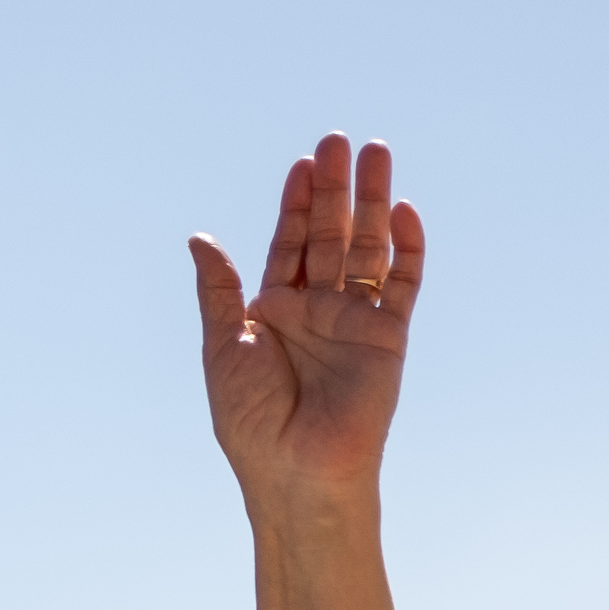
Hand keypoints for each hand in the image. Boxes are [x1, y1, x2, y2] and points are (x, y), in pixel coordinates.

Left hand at [191, 133, 423, 514]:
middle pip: (328, 236)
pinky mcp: (388, 337)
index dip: (295, 205)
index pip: (288, 246)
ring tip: (375, 153)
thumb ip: (219, 290)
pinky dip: (407, 250)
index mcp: (274, 313)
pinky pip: (403, 285)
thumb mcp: (223, 346)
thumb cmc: (250, 420)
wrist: (294, 469)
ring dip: (372, 203)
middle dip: (333, 190)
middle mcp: (316, 312)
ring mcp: (355, 322)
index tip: (302, 164)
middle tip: (337, 140)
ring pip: (367, 248)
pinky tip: (404, 211)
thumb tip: (201, 238)